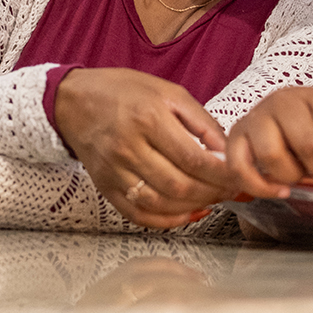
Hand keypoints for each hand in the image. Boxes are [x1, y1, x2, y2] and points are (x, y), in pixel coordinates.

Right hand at [53, 68, 235, 228]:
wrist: (74, 101)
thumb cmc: (125, 91)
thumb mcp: (169, 93)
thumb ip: (201, 122)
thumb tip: (227, 152)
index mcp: (149, 118)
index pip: (193, 159)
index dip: (221, 175)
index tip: (237, 177)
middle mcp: (129, 147)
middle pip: (179, 185)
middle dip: (212, 193)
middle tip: (230, 191)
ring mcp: (114, 170)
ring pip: (160, 203)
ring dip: (192, 208)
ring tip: (211, 200)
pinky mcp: (104, 186)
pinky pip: (137, 214)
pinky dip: (165, 221)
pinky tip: (185, 214)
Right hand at [225, 86, 312, 198]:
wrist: (274, 121)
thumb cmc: (312, 127)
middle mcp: (284, 101)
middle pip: (307, 144)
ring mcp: (256, 117)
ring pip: (272, 156)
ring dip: (292, 177)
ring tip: (300, 175)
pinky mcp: (235, 138)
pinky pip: (241, 169)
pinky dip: (262, 187)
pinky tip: (280, 190)